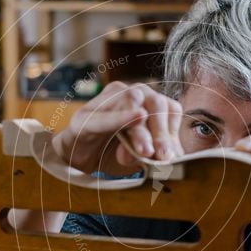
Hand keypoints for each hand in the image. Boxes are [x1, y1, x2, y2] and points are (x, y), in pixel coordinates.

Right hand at [51, 82, 183, 173]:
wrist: (77, 156)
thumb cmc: (111, 151)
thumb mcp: (138, 157)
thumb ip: (150, 155)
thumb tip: (160, 156)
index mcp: (146, 103)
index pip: (168, 108)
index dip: (173, 130)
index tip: (172, 155)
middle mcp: (127, 94)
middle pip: (154, 102)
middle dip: (160, 132)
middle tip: (162, 156)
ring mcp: (105, 101)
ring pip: (131, 102)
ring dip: (140, 129)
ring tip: (145, 150)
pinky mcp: (85, 115)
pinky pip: (105, 116)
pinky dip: (121, 118)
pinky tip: (136, 116)